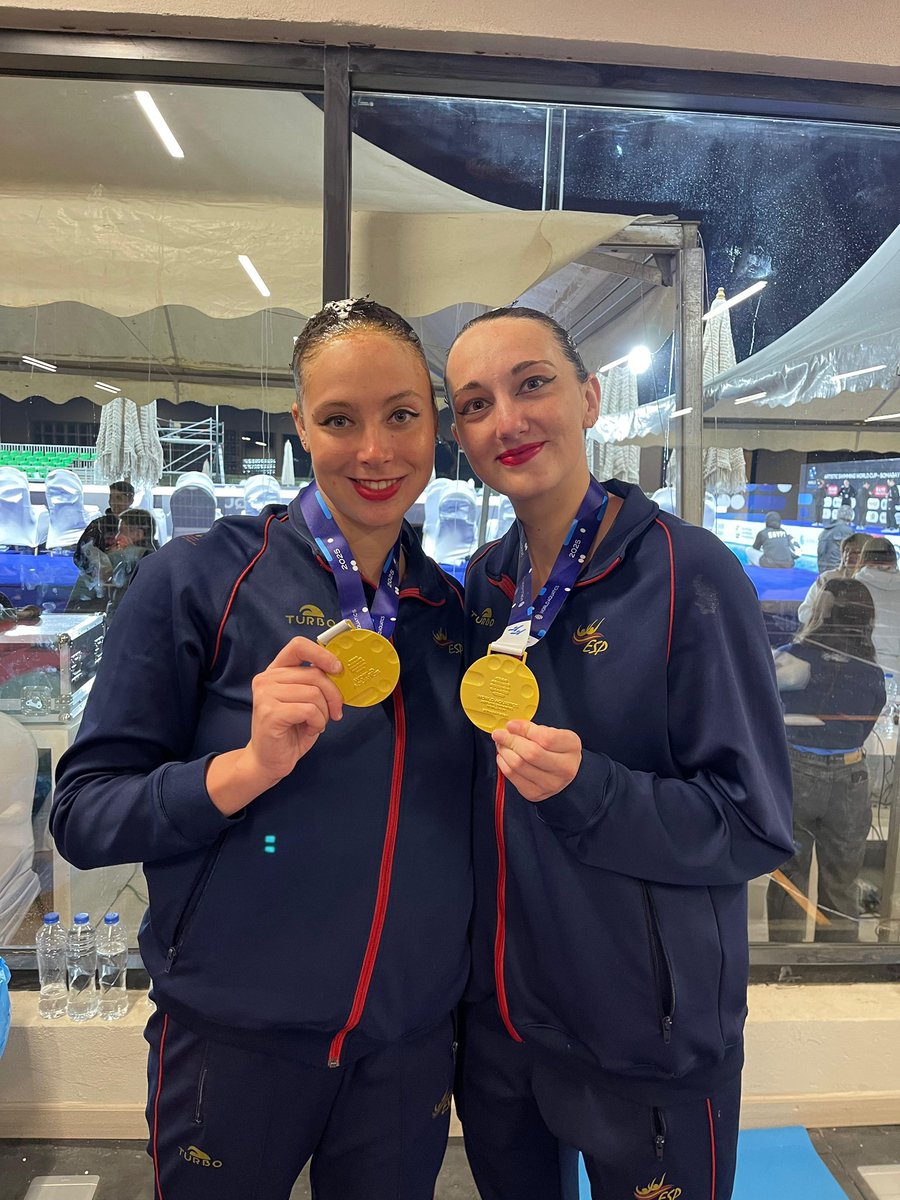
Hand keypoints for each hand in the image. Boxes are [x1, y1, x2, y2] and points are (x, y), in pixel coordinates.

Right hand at [207, 637, 343, 814]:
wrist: (268, 760)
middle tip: (335, 712)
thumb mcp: (306, 700)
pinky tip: (309, 729)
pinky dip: (317, 722)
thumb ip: (315, 683)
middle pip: (315, 674)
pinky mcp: (270, 712)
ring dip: (324, 713)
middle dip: (333, 695)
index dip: (322, 654)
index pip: (298, 646)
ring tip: (315, 723)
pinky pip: (309, 710)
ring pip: (314, 693)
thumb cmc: (291, 730)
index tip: (338, 669)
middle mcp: (267, 679)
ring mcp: (265, 695)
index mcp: (276, 671)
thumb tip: (339, 671)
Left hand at [492, 720, 581, 802]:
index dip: (524, 730)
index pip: (546, 738)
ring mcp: (550, 784)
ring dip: (504, 751)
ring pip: (518, 765)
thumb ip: (534, 729)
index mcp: (571, 747)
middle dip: (510, 740)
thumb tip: (511, 727)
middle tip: (499, 734)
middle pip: (531, 753)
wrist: (563, 774)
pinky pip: (512, 776)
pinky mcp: (535, 793)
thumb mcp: (554, 733)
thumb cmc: (557, 749)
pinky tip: (504, 756)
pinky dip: (503, 763)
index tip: (511, 725)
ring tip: (501, 744)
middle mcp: (565, 768)